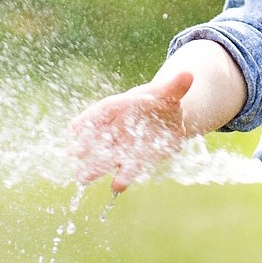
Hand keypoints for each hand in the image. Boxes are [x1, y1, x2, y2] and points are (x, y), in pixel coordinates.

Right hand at [68, 72, 192, 192]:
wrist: (167, 118)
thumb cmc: (159, 101)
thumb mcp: (167, 93)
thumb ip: (176, 87)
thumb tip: (189, 75)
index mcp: (119, 107)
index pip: (100, 112)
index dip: (87, 120)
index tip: (73, 128)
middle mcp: (116, 129)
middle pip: (97, 138)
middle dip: (85, 146)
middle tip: (73, 154)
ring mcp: (122, 147)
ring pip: (105, 158)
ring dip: (94, 168)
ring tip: (81, 178)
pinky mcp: (134, 161)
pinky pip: (125, 170)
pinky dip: (121, 178)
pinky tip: (116, 187)